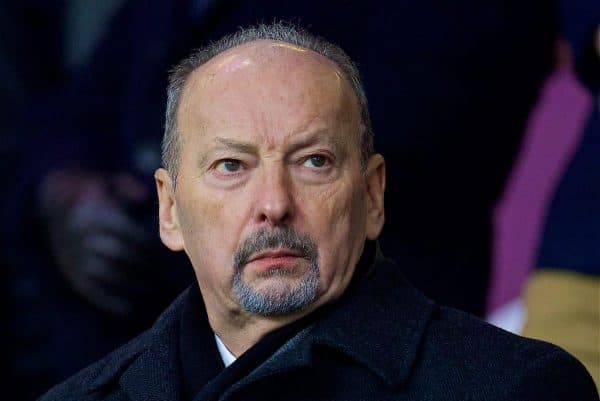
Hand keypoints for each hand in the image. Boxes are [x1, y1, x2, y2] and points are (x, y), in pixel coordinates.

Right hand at [40, 170, 153, 316]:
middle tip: (163, 276)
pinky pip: (90, 289)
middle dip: (143, 267)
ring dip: (130, 285)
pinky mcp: (70, 271)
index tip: (163, 256)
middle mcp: (85, 237)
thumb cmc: (97, 194)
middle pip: (120, 255)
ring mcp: (75, 256)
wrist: (57, 203)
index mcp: (97, 215)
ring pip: (106, 274)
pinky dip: (108, 301)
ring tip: (151, 291)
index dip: (148, 248)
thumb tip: (144, 197)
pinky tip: (127, 309)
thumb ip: (129, 189)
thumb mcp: (110, 183)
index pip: (129, 235)